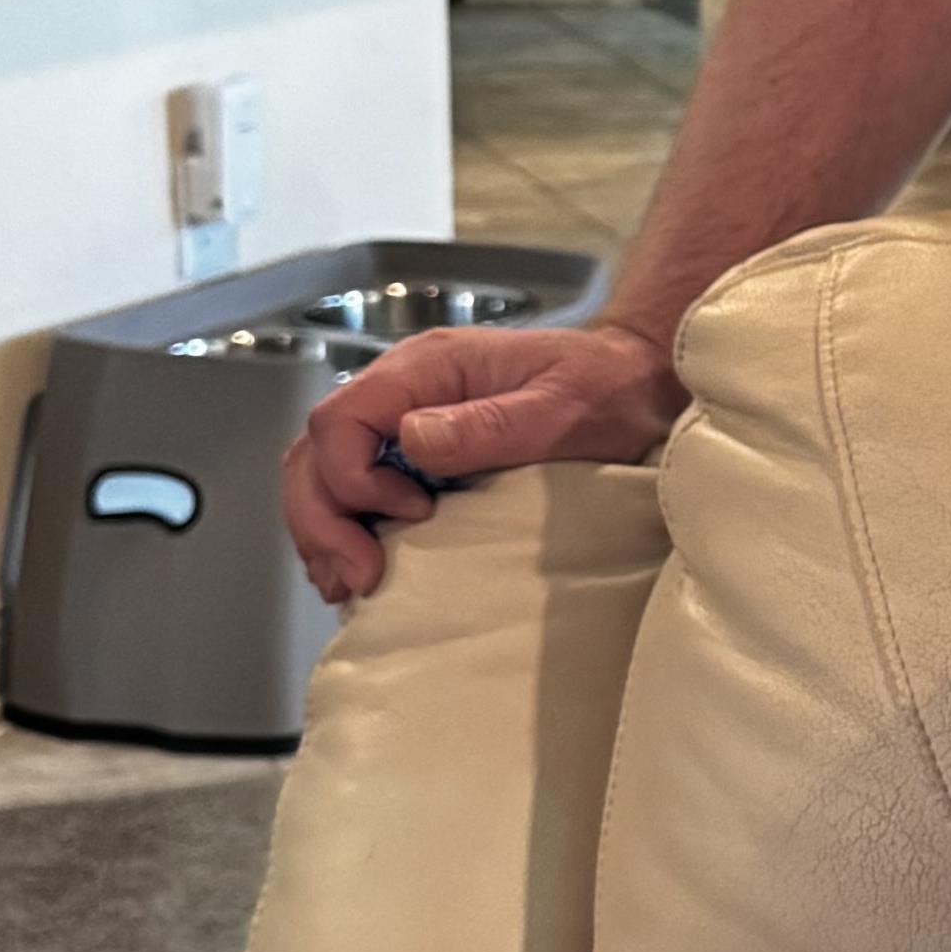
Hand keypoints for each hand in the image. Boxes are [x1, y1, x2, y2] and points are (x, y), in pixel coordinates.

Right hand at [283, 313, 681, 598]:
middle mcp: (402, 390)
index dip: (353, 478)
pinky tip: (363, 569)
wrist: (635, 382)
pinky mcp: (415, 454)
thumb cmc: (606, 388)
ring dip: (324, 531)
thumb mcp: (562, 408)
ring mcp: (404, 421)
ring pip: (322, 473)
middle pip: (315, 451)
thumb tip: (412, 440)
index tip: (410, 516)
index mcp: (426, 368)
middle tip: (359, 577)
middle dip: (322, 519)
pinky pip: (354, 490)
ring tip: (352, 583)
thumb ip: (488, 423)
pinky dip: (346, 531)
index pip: (340, 419)